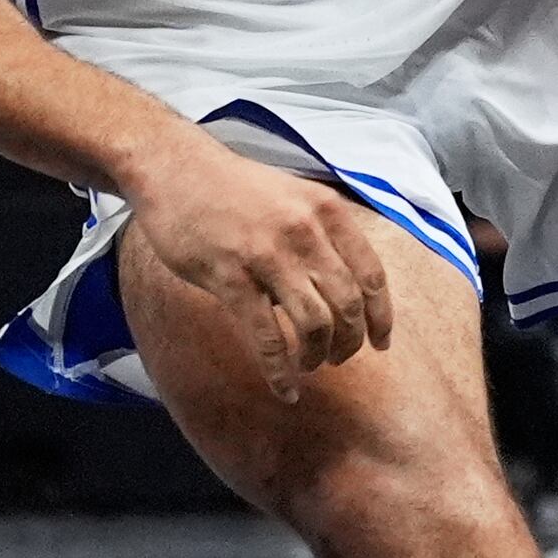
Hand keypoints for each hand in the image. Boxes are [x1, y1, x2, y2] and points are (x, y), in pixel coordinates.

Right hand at [126, 135, 396, 403]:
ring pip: (315, 323)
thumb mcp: (293, 195)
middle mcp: (304, 232)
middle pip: (348, 304)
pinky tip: (285, 389)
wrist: (176, 168)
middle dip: (350, 342)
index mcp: (326, 211)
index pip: (371, 274)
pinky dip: (281, 371)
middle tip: (340, 358)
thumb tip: (343, 282)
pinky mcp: (230, 277)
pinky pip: (267, 337)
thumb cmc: (234, 187)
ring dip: (318, 355)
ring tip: (311, 366)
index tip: (381, 342)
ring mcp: (267, 255)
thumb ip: (321, 233)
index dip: (380, 316)